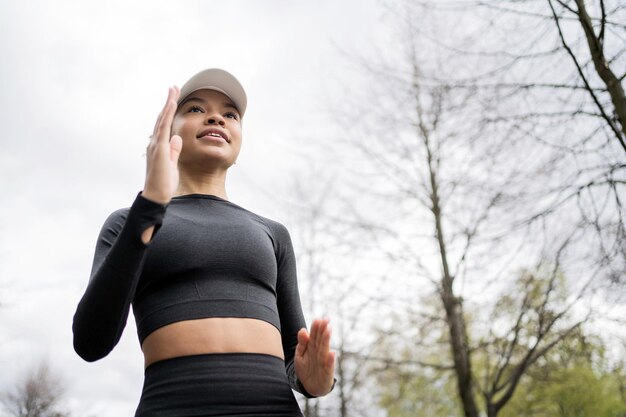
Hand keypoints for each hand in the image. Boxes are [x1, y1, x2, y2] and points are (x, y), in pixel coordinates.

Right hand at [142, 86, 182, 204]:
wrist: (157, 195)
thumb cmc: (164, 183)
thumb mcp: (172, 164)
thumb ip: (174, 151)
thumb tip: (178, 139)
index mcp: (159, 146)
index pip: (165, 124)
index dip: (169, 111)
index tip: (174, 99)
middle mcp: (155, 142)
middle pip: (162, 117)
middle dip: (168, 102)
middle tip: (174, 87)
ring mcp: (156, 144)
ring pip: (162, 119)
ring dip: (168, 103)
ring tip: (173, 90)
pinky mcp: (159, 148)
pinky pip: (163, 128)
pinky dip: (167, 114)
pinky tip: (171, 104)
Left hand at [295, 318, 335, 396]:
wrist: (310, 387)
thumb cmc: (306, 369)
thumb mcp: (300, 355)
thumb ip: (302, 343)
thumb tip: (302, 329)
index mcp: (312, 348)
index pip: (314, 336)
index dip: (316, 328)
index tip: (318, 319)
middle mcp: (319, 354)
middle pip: (320, 341)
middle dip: (323, 330)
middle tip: (326, 320)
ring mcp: (323, 363)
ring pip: (324, 351)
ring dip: (326, 341)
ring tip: (328, 330)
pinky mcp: (326, 374)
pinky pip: (328, 367)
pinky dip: (330, 361)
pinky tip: (332, 353)